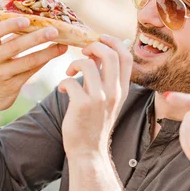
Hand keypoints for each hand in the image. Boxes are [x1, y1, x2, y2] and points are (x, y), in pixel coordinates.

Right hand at [0, 17, 66, 115]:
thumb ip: (7, 39)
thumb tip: (33, 22)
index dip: (10, 25)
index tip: (27, 19)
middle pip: (15, 46)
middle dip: (36, 38)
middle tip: (54, 31)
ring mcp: (1, 74)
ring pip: (28, 61)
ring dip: (47, 52)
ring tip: (63, 45)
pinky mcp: (12, 86)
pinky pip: (32, 71)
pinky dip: (44, 61)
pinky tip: (55, 54)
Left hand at [58, 35, 132, 156]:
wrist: (89, 152)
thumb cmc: (94, 123)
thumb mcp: (107, 99)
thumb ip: (105, 77)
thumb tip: (98, 52)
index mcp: (122, 89)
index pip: (127, 57)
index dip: (113, 42)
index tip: (100, 39)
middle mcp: (114, 92)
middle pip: (110, 55)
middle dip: (93, 46)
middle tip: (82, 51)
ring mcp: (99, 99)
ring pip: (87, 64)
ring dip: (75, 63)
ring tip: (70, 72)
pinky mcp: (82, 106)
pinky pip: (70, 81)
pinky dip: (63, 82)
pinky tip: (63, 90)